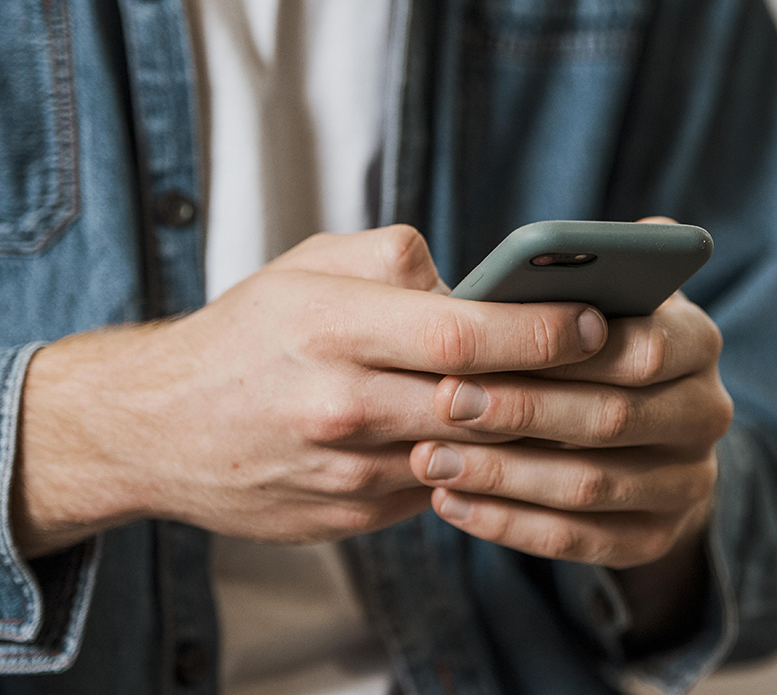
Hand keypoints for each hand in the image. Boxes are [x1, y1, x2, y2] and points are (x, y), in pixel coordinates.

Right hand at [10, 226, 609, 556]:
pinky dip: (473, 468)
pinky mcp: (345, 517)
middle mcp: (339, 405)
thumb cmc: (244, 333)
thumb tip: (478, 281)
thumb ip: (395, 259)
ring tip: (581, 407)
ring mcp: (342, 473)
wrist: (156, 427)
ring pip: (467, 456)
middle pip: (480, 405)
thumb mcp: (306, 266)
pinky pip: (432, 491)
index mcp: (331, 327)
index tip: (595, 321)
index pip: (462, 335)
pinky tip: (501, 446)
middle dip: (561, 391)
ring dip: (528, 437)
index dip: (540, 331)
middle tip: (620, 371)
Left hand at [407, 220, 731, 570]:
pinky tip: (451, 502)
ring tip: (430, 459)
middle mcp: (706, 412)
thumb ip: (577, 274)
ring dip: (502, 475)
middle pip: (611, 419)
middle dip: (521, 411)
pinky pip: (577, 541)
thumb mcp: (594, 296)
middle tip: (445, 401)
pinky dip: (508, 524)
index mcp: (697, 339)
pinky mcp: (654, 536)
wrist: (634, 430)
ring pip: (589, 487)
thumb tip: (540, 258)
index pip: (643, 349)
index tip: (484, 346)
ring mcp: (687, 482)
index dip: (560, 353)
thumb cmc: (588, 342)